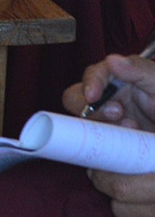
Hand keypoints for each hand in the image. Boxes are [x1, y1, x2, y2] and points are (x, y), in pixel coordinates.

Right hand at [63, 55, 154, 216]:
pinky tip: (127, 153)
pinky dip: (106, 156)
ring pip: (83, 128)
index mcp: (117, 83)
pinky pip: (94, 156)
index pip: (91, 77)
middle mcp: (106, 103)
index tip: (92, 95)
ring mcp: (107, 128)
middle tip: (118, 115)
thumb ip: (139, 69)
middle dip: (92, 109)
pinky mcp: (109, 153)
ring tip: (132, 132)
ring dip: (102, 132)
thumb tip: (112, 60)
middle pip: (76, 101)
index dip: (89, 84)